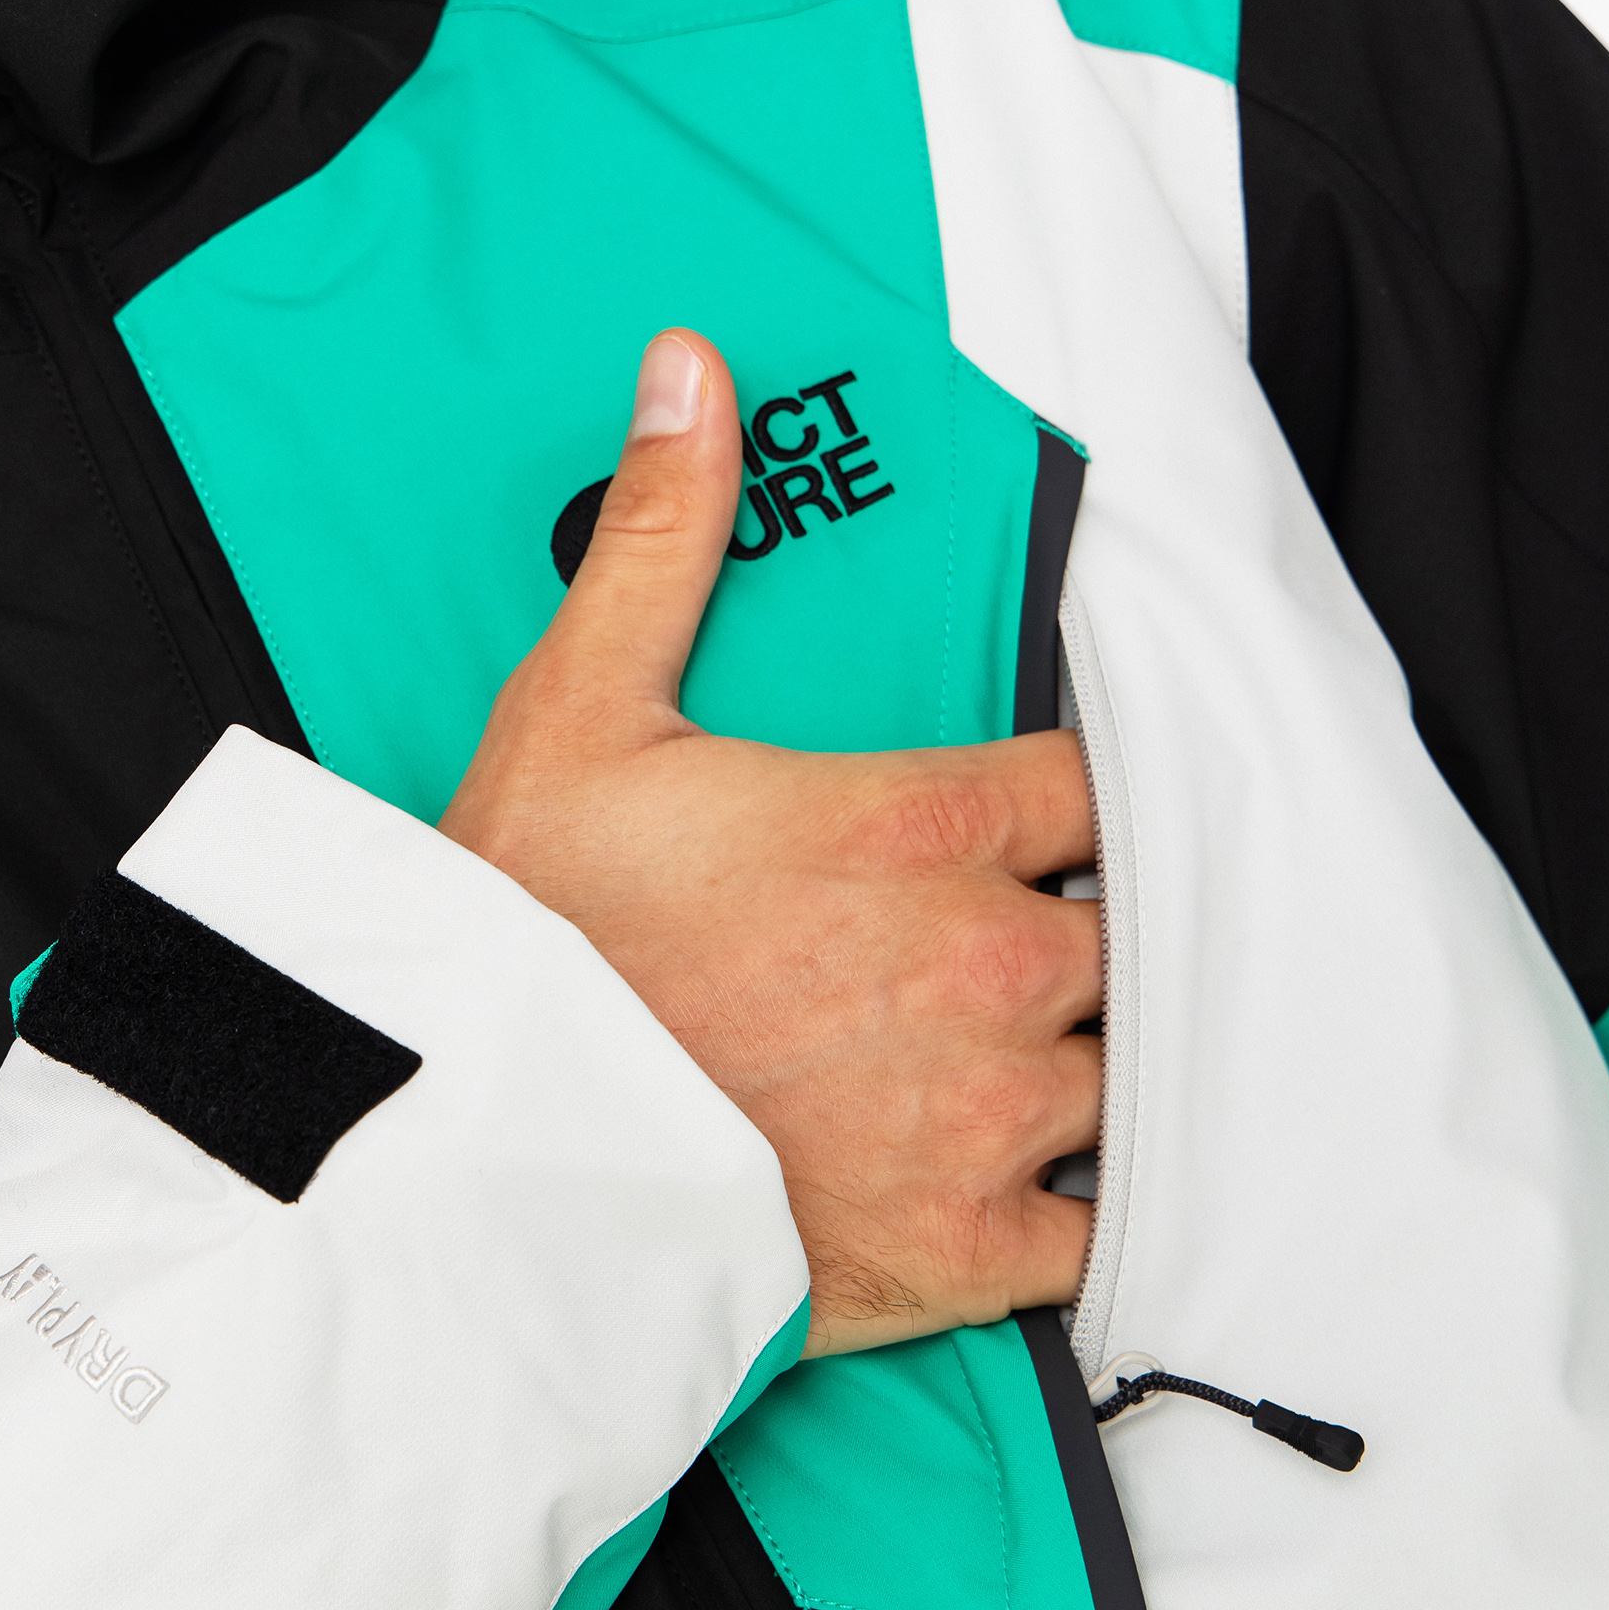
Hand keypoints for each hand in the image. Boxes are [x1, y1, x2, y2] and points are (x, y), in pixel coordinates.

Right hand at [441, 329, 1100, 1357]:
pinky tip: (1028, 1192)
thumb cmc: (528, 938)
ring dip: (1086, 1067)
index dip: (1066, 813)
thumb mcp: (579, 713)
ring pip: (1127, 1072)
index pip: (1094, 790)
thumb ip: (665, 538)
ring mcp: (988, 1111)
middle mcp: (987, 959)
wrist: (481, 1153)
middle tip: (1000, 961)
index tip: (1028, 836)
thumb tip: (692, 363)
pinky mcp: (966, 1246)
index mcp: (920, 824)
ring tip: (1013, 1072)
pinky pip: (1098, 1231)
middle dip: (1076, 938)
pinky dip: (1079, 1214)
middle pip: (1123, 930)